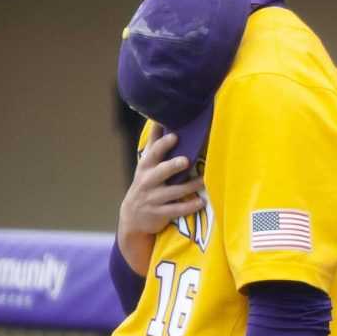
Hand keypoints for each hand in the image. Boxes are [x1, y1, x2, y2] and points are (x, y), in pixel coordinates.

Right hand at [121, 129, 204, 246]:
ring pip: (174, 191)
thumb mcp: (145, 164)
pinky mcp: (160, 213)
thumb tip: (159, 118)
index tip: (175, 136)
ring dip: (190, 186)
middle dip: (172, 166)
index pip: (153, 153)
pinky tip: (201, 202)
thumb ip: (154, 144)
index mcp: (146, 167)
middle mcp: (149, 181)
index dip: (163, 144)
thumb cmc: (145, 183)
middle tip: (185, 160)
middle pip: (161, 171)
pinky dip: (189, 206)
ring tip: (204, 180)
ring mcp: (154, 198)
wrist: (133, 216)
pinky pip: (177, 210)